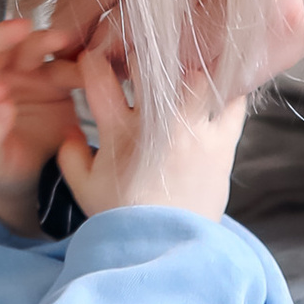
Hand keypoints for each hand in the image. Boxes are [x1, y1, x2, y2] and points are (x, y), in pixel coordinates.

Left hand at [0, 9, 103, 231]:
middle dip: (5, 36)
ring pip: (28, 47)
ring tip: (64, 40)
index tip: (1, 92)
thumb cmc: (2, 169)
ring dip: (45, 41)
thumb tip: (1, 107)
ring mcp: (22, 75)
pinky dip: (75, 60)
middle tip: (23, 29)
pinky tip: (88, 64)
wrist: (37, 178)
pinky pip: (62, 63)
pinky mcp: (51, 79)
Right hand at [54, 21, 244, 225]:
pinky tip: (218, 86)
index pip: (98, 77)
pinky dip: (228, 89)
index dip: (93, 62)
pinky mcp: (223, 143)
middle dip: (143, 55)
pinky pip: (234, 102)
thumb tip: (69, 128)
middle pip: (151, 64)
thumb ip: (69, 154)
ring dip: (187, 68)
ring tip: (183, 68)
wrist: (166, 248)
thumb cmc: (123, 218)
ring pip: (196, 75)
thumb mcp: (83, 188)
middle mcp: (158, 125)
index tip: (95, 61)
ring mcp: (194, 131)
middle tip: (143, 61)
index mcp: (119, 132)